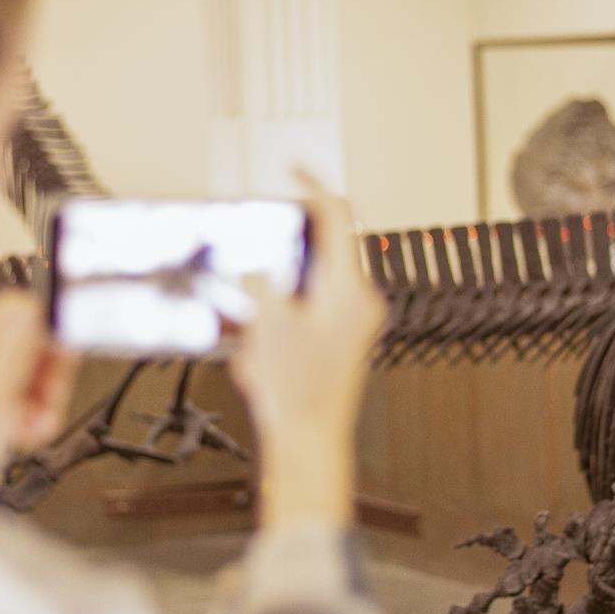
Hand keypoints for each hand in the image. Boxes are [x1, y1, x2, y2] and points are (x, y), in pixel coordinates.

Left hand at [0, 291, 78, 511]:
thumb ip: (10, 351)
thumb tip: (29, 307)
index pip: (21, 312)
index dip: (49, 332)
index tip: (64, 357)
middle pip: (35, 345)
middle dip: (52, 374)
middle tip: (49, 399)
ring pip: (38, 377)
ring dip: (48, 403)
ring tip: (35, 424)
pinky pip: (32, 406)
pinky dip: (39, 422)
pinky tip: (26, 435)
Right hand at [231, 173, 384, 527]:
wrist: (309, 445)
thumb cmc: (297, 394)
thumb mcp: (266, 325)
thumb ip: (260, 280)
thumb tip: (254, 264)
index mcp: (350, 289)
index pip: (337, 217)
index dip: (312, 185)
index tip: (293, 168)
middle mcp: (360, 302)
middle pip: (325, 247)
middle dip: (287, 243)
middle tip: (259, 243)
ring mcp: (354, 322)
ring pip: (314, 279)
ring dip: (280, 283)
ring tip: (254, 316)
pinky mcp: (341, 341)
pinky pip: (310, 308)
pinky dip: (282, 311)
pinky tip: (259, 343)